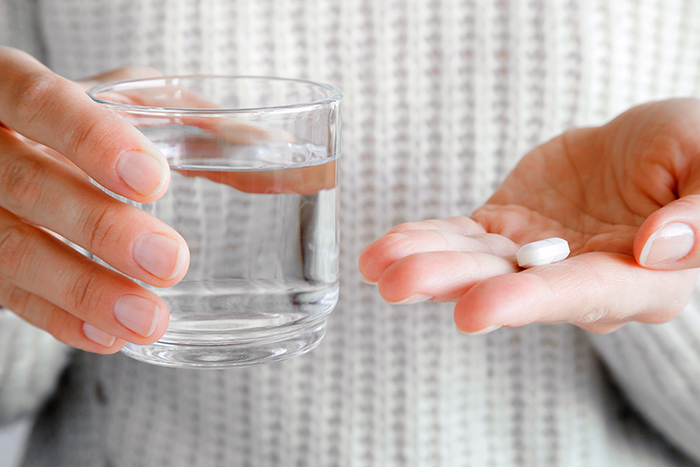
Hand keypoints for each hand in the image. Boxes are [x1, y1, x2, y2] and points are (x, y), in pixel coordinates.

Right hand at [0, 47, 189, 352]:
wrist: (10, 141)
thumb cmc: (86, 119)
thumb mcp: (132, 103)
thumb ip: (199, 123)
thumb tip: (281, 155)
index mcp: (14, 88)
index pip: (41, 103)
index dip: (90, 139)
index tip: (154, 179)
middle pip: (25, 183)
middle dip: (99, 226)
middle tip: (170, 261)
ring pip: (9, 250)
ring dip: (81, 290)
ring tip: (147, 318)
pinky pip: (7, 294)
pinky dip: (58, 319)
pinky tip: (109, 337)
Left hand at [359, 98, 699, 333]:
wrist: (649, 148)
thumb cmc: (692, 157)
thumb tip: (656, 247)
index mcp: (642, 279)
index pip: (581, 294)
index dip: (527, 302)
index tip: (473, 310)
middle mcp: (581, 278)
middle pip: (512, 286)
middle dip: (451, 283)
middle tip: (396, 283)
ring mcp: (536, 255)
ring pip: (476, 264)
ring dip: (424, 263)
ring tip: (375, 264)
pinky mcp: (506, 230)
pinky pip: (461, 238)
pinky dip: (425, 239)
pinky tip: (385, 248)